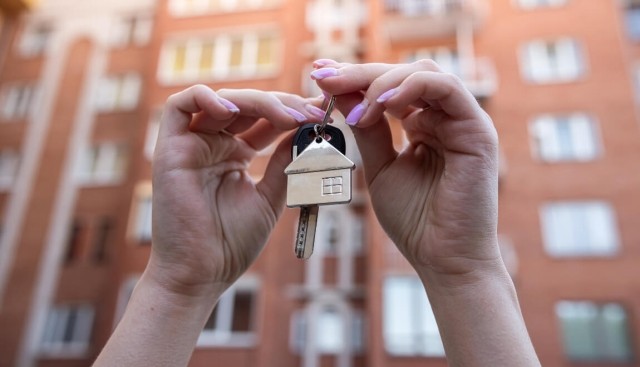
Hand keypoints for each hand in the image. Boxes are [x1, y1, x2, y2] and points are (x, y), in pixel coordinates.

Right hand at [149, 85, 323, 296]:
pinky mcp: (169, 149)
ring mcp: (191, 145)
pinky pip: (178, 107)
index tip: (322, 114)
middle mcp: (213, 145)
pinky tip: (235, 111)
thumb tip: (307, 132)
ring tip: (286, 116)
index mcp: (235, 155)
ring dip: (256, 101)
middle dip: (281, 104)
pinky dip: (205, 98)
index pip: (264, 119)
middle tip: (310, 112)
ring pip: (221, 101)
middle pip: (247, 106)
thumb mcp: (270, 198)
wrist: (201, 275)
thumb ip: (284, 164)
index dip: (292, 112)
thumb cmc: (232, 243)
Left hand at [312, 60, 501, 283]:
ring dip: (382, 82)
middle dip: (359, 74)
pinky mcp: (477, 129)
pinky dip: (410, 89)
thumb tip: (342, 95)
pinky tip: (381, 106)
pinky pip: (446, 88)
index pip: (388, 88)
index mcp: (422, 126)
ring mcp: (462, 121)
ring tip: (354, 107)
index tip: (318, 79)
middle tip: (324, 78)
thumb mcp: (380, 168)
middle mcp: (443, 118)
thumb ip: (367, 131)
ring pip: (422, 73)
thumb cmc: (415, 221)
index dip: (353, 80)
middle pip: (401, 74)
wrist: (443, 259)